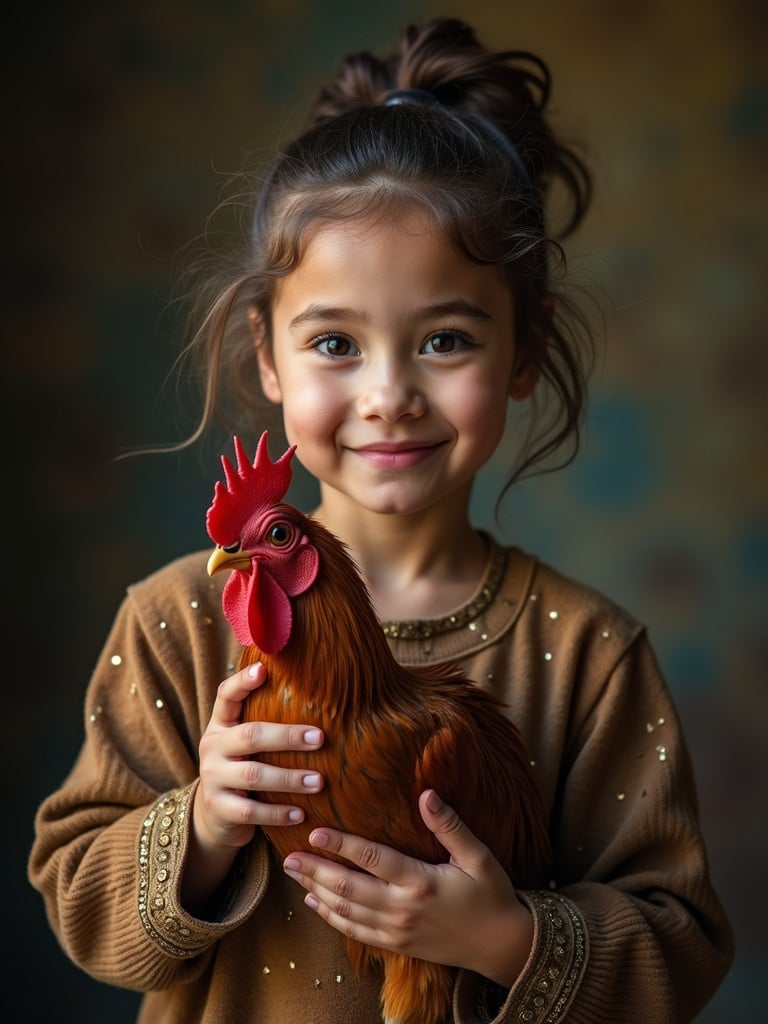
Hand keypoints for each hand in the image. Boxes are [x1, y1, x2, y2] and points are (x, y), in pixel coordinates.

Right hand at [183, 662, 323, 912]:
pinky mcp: (218, 808)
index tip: (264, 669)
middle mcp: (212, 746)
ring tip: (319, 781)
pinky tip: (301, 814)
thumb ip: (267, 720)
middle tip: (320, 738)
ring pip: (253, 775)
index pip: (226, 695)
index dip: (243, 681)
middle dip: (287, 736)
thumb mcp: (247, 741)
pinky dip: (278, 813)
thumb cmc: (244, 766)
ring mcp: (212, 778)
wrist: (215, 815)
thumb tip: (320, 693)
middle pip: (250, 735)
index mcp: (221, 724)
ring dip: (289, 779)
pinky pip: (251, 811)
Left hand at [282, 790, 532, 985]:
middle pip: (348, 888)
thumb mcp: (478, 856)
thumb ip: (450, 826)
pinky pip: (355, 933)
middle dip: (315, 870)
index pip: (372, 859)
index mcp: (421, 883)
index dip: (341, 844)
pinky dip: (331, 918)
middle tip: (289, 855)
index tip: (315, 830)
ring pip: (346, 911)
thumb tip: (427, 794)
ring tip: (294, 874)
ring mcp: (397, 931)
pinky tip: (315, 903)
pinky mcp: (396, 946)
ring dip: (317, 891)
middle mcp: (403, 909)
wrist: (501, 944)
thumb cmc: (491, 893)